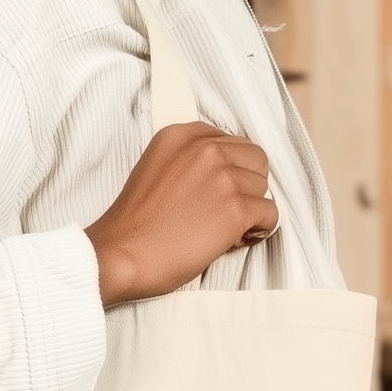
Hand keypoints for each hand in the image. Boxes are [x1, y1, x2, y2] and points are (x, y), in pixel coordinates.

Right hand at [85, 122, 277, 306]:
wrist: (121, 254)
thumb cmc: (136, 224)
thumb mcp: (156, 169)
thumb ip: (190, 161)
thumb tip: (227, 173)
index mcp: (182, 135)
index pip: (232, 141)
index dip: (230, 170)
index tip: (216, 191)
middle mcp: (205, 149)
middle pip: (255, 160)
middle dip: (245, 185)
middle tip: (222, 210)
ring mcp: (223, 177)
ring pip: (263, 189)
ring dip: (249, 211)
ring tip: (220, 228)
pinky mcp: (236, 208)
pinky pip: (270, 216)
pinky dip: (257, 231)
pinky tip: (232, 240)